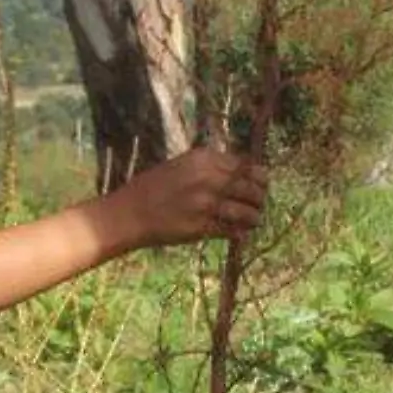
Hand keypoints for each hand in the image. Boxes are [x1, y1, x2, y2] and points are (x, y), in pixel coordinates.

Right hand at [107, 149, 269, 247]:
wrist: (130, 213)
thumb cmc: (154, 187)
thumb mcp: (182, 165)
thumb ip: (211, 167)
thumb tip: (242, 171)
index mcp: (203, 159)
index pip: (245, 165)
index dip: (259, 176)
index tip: (262, 182)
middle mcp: (207, 179)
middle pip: (250, 188)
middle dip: (259, 198)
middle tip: (259, 203)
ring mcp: (205, 204)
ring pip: (246, 212)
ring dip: (254, 217)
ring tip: (254, 220)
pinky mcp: (201, 227)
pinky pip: (232, 231)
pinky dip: (240, 233)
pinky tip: (240, 233)